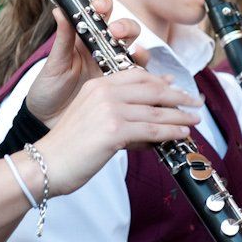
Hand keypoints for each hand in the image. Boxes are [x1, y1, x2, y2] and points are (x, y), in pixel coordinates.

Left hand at [24, 0, 143, 125]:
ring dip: (139, 50)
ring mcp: (116, 69)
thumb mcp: (54, 65)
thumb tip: (59, 10)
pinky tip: (154, 79)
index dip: (104, 5)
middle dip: (125, 27)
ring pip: (137, 52)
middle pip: (125, 30)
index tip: (98, 6)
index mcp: (86, 39)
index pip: (100, 15)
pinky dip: (151, 78)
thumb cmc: (48, 90)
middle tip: (116, 32)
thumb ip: (62, 39)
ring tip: (135, 54)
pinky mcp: (124, 89)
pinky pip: (142, 81)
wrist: (49, 122)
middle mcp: (104, 51)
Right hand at [35, 69, 198, 193]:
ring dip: (180, 116)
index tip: (176, 86)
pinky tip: (182, 134)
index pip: (137, 77)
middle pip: (151, 90)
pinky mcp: (115, 130)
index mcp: (98, 86)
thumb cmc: (68, 148)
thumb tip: (149, 121)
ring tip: (195, 120)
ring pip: (156, 111)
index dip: (161, 82)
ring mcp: (110, 110)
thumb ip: (118, 114)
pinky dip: (171, 132)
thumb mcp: (92, 120)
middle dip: (178, 96)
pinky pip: (153, 129)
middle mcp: (104, 92)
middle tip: (195, 102)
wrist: (46, 165)